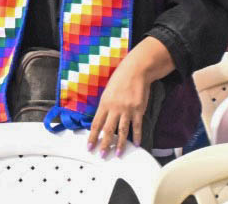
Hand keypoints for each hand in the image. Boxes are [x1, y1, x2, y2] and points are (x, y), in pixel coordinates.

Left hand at [87, 35, 171, 155]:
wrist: (135, 71)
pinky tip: (135, 144)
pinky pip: (137, 127)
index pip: (96, 123)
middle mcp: (114, 108)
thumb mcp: (107, 91)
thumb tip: (101, 120)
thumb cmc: (120, 80)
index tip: (89, 146)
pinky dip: (137, 136)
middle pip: (108, 130)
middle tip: (101, 155)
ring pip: (122, 131)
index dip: (92, 136)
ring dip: (120, 144)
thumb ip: (105, 106)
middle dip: (104, 144)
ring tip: (118, 154)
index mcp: (104, 103)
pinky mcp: (138, 110)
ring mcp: (127, 110)